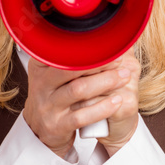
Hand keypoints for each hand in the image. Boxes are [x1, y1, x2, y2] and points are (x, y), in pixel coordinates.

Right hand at [23, 53, 139, 158]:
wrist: (42, 129)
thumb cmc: (56, 95)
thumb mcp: (55, 74)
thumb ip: (73, 57)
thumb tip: (106, 35)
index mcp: (40, 67)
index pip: (62, 53)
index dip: (87, 48)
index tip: (108, 45)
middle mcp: (40, 85)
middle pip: (71, 69)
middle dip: (99, 63)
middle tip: (120, 60)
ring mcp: (48, 106)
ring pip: (78, 91)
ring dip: (105, 82)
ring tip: (125, 76)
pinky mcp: (57, 125)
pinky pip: (81, 116)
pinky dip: (102, 108)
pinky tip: (117, 101)